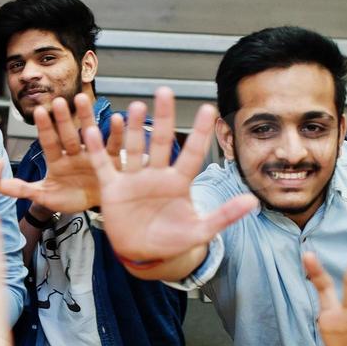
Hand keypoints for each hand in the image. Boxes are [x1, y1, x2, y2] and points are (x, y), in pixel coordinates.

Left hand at [0, 94, 120, 213]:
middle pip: (67, 134)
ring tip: (83, 100)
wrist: (92, 205)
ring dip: (86, 117)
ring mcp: (92, 154)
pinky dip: (115, 133)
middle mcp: (73, 153)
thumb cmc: (68, 197)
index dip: (45, 128)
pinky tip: (116, 119)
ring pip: (89, 133)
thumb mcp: (44, 196)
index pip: (48, 142)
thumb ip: (22, 189)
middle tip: (58, 100)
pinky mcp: (110, 160)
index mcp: (56, 160)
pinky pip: (112, 145)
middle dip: (63, 119)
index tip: (40, 111)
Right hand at [82, 87, 256, 262]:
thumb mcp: (200, 231)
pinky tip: (93, 131)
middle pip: (161, 141)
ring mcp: (134, 179)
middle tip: (165, 91)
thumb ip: (224, 215)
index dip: (200, 133)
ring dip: (134, 128)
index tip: (208, 109)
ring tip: (136, 107)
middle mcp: (157, 174)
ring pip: (134, 148)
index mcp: (179, 182)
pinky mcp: (112, 188)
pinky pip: (104, 166)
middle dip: (164, 117)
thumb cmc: (173, 240)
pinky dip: (98, 150)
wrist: (143, 254)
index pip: (192, 153)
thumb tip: (254, 201)